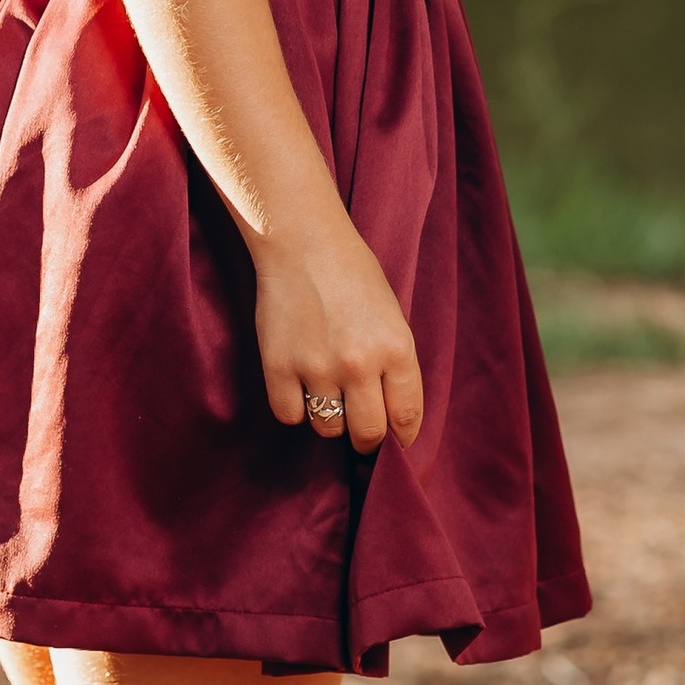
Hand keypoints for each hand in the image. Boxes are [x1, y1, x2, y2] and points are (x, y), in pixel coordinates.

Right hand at [255, 221, 422, 454]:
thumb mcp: (392, 317)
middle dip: (367, 437)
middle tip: (361, 429)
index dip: (403, 437)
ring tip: (327, 393)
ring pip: (328, 428)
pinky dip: (295, 406)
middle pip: (367, 433)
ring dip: (330, 419)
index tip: (396, 440)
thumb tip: (392, 418)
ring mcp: (316, 367)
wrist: (304, 243)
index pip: (406, 417)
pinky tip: (300, 385)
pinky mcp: (278, 366)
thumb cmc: (353, 275)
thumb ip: (394, 365)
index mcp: (396, 348)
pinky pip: (290, 414)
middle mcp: (359, 364)